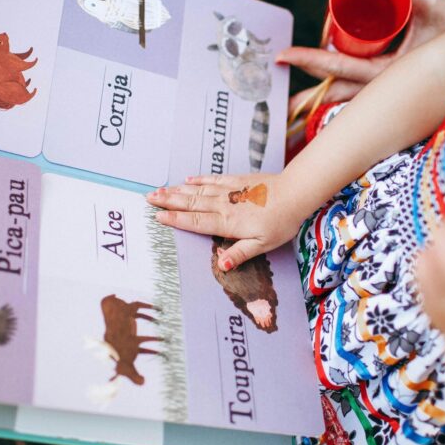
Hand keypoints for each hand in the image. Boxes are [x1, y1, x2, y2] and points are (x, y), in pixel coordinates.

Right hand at [146, 173, 304, 271]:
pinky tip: (188, 179)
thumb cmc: (281, 222)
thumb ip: (240, 253)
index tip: (157, 217)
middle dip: (168, 201)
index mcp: (228, 223)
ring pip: (198, 190)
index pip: (196, 221)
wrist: (295, 193)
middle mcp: (224, 205)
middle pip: (190, 203)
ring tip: (159, 189)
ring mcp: (229, 191)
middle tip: (148, 198)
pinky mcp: (237, 181)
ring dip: (177, 190)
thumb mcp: (263, 245)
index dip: (175, 219)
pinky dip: (198, 179)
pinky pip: (213, 179)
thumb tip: (222, 265)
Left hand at [284, 0, 444, 112]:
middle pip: (336, 87)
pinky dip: (342, 89)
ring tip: (295, 87)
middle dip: (307, 92)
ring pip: (347, 93)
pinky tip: (323, 88)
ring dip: (322, 91)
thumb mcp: (438, 8)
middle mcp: (386, 87)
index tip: (284, 55)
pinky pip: (362, 90)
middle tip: (279, 83)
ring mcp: (388, 91)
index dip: (311, 60)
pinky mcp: (393, 90)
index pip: (341, 66)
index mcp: (391, 73)